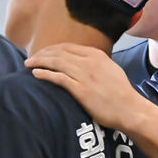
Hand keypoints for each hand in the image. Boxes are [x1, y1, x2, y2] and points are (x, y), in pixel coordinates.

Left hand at [26, 43, 144, 129]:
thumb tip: (83, 62)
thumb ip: (97, 63)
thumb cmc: (121, 93)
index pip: (68, 47)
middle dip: (42, 53)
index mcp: (97, 55)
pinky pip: (58, 78)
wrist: (129, 109)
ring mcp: (84, 76)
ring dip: (39, 62)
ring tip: (28, 64)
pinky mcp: (80, 90)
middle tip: (31, 58)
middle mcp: (89, 62)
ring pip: (56, 63)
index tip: (43, 53)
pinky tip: (35, 74)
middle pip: (59, 53)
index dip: (53, 48)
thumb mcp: (111, 70)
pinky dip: (45, 74)